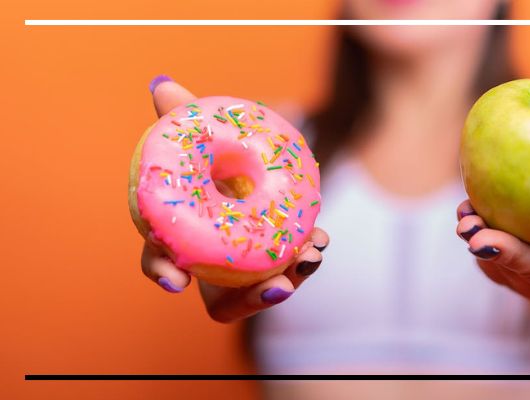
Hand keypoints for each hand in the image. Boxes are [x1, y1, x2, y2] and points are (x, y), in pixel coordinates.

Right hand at [139, 75, 328, 322]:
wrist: (247, 170)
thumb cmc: (216, 160)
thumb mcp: (203, 137)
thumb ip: (183, 115)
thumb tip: (163, 84)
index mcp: (180, 237)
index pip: (160, 260)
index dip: (163, 272)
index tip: (177, 283)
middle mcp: (211, 266)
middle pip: (222, 300)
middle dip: (250, 299)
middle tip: (277, 286)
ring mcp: (245, 274)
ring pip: (261, 294)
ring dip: (289, 282)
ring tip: (311, 257)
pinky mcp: (275, 267)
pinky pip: (289, 273)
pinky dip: (305, 260)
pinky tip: (319, 242)